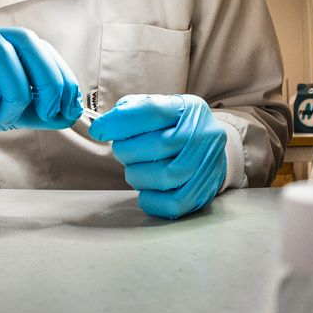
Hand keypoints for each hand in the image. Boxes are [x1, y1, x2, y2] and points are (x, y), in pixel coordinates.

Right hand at [0, 26, 81, 165]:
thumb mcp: (5, 115)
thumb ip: (36, 111)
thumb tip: (71, 112)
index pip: (39, 48)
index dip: (60, 74)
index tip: (69, 104)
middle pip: (25, 42)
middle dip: (46, 78)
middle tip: (49, 109)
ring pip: (0, 53)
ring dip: (12, 91)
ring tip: (1, 116)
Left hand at [88, 94, 227, 219]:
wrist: (214, 150)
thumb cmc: (176, 128)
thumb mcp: (162, 109)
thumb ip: (134, 110)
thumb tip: (104, 125)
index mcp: (189, 108)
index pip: (152, 110)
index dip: (120, 121)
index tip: (98, 129)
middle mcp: (204, 134)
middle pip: (158, 145)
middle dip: (127, 151)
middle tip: (122, 151)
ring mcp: (208, 165)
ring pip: (165, 175)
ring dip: (138, 175)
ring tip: (134, 170)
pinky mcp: (204, 192)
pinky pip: (174, 204)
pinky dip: (152, 200)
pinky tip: (145, 192)